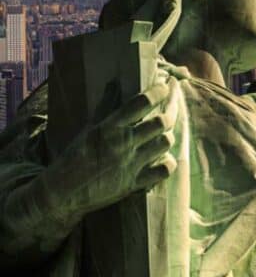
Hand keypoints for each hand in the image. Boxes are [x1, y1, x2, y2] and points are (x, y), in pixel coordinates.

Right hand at [38, 69, 178, 225]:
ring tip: (164, 131)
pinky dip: (168, 162)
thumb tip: (115, 83)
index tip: (165, 85)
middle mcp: (122, 144)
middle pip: (161, 122)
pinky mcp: (134, 184)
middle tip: (173, 103)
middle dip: (171, 109)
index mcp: (109, 128)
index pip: (141, 103)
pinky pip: (164, 170)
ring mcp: (130, 165)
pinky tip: (163, 157)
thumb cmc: (74, 157)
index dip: (158, 91)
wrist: (62, 193)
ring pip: (165, 143)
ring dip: (168, 135)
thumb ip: (105, 106)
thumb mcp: (88, 129)